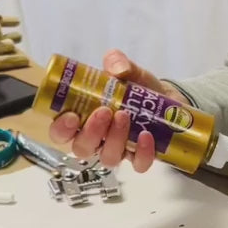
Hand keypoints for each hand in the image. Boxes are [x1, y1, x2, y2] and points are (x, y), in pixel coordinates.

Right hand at [47, 49, 180, 171]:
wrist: (166, 99)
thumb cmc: (136, 88)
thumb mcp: (126, 70)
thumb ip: (117, 63)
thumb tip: (117, 68)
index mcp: (83, 118)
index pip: (61, 132)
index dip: (61, 129)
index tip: (71, 116)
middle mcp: (97, 139)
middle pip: (82, 148)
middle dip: (91, 132)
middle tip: (104, 112)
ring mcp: (118, 149)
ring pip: (108, 157)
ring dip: (114, 139)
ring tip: (125, 116)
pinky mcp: (140, 156)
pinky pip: (138, 164)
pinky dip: (142, 152)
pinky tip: (146, 136)